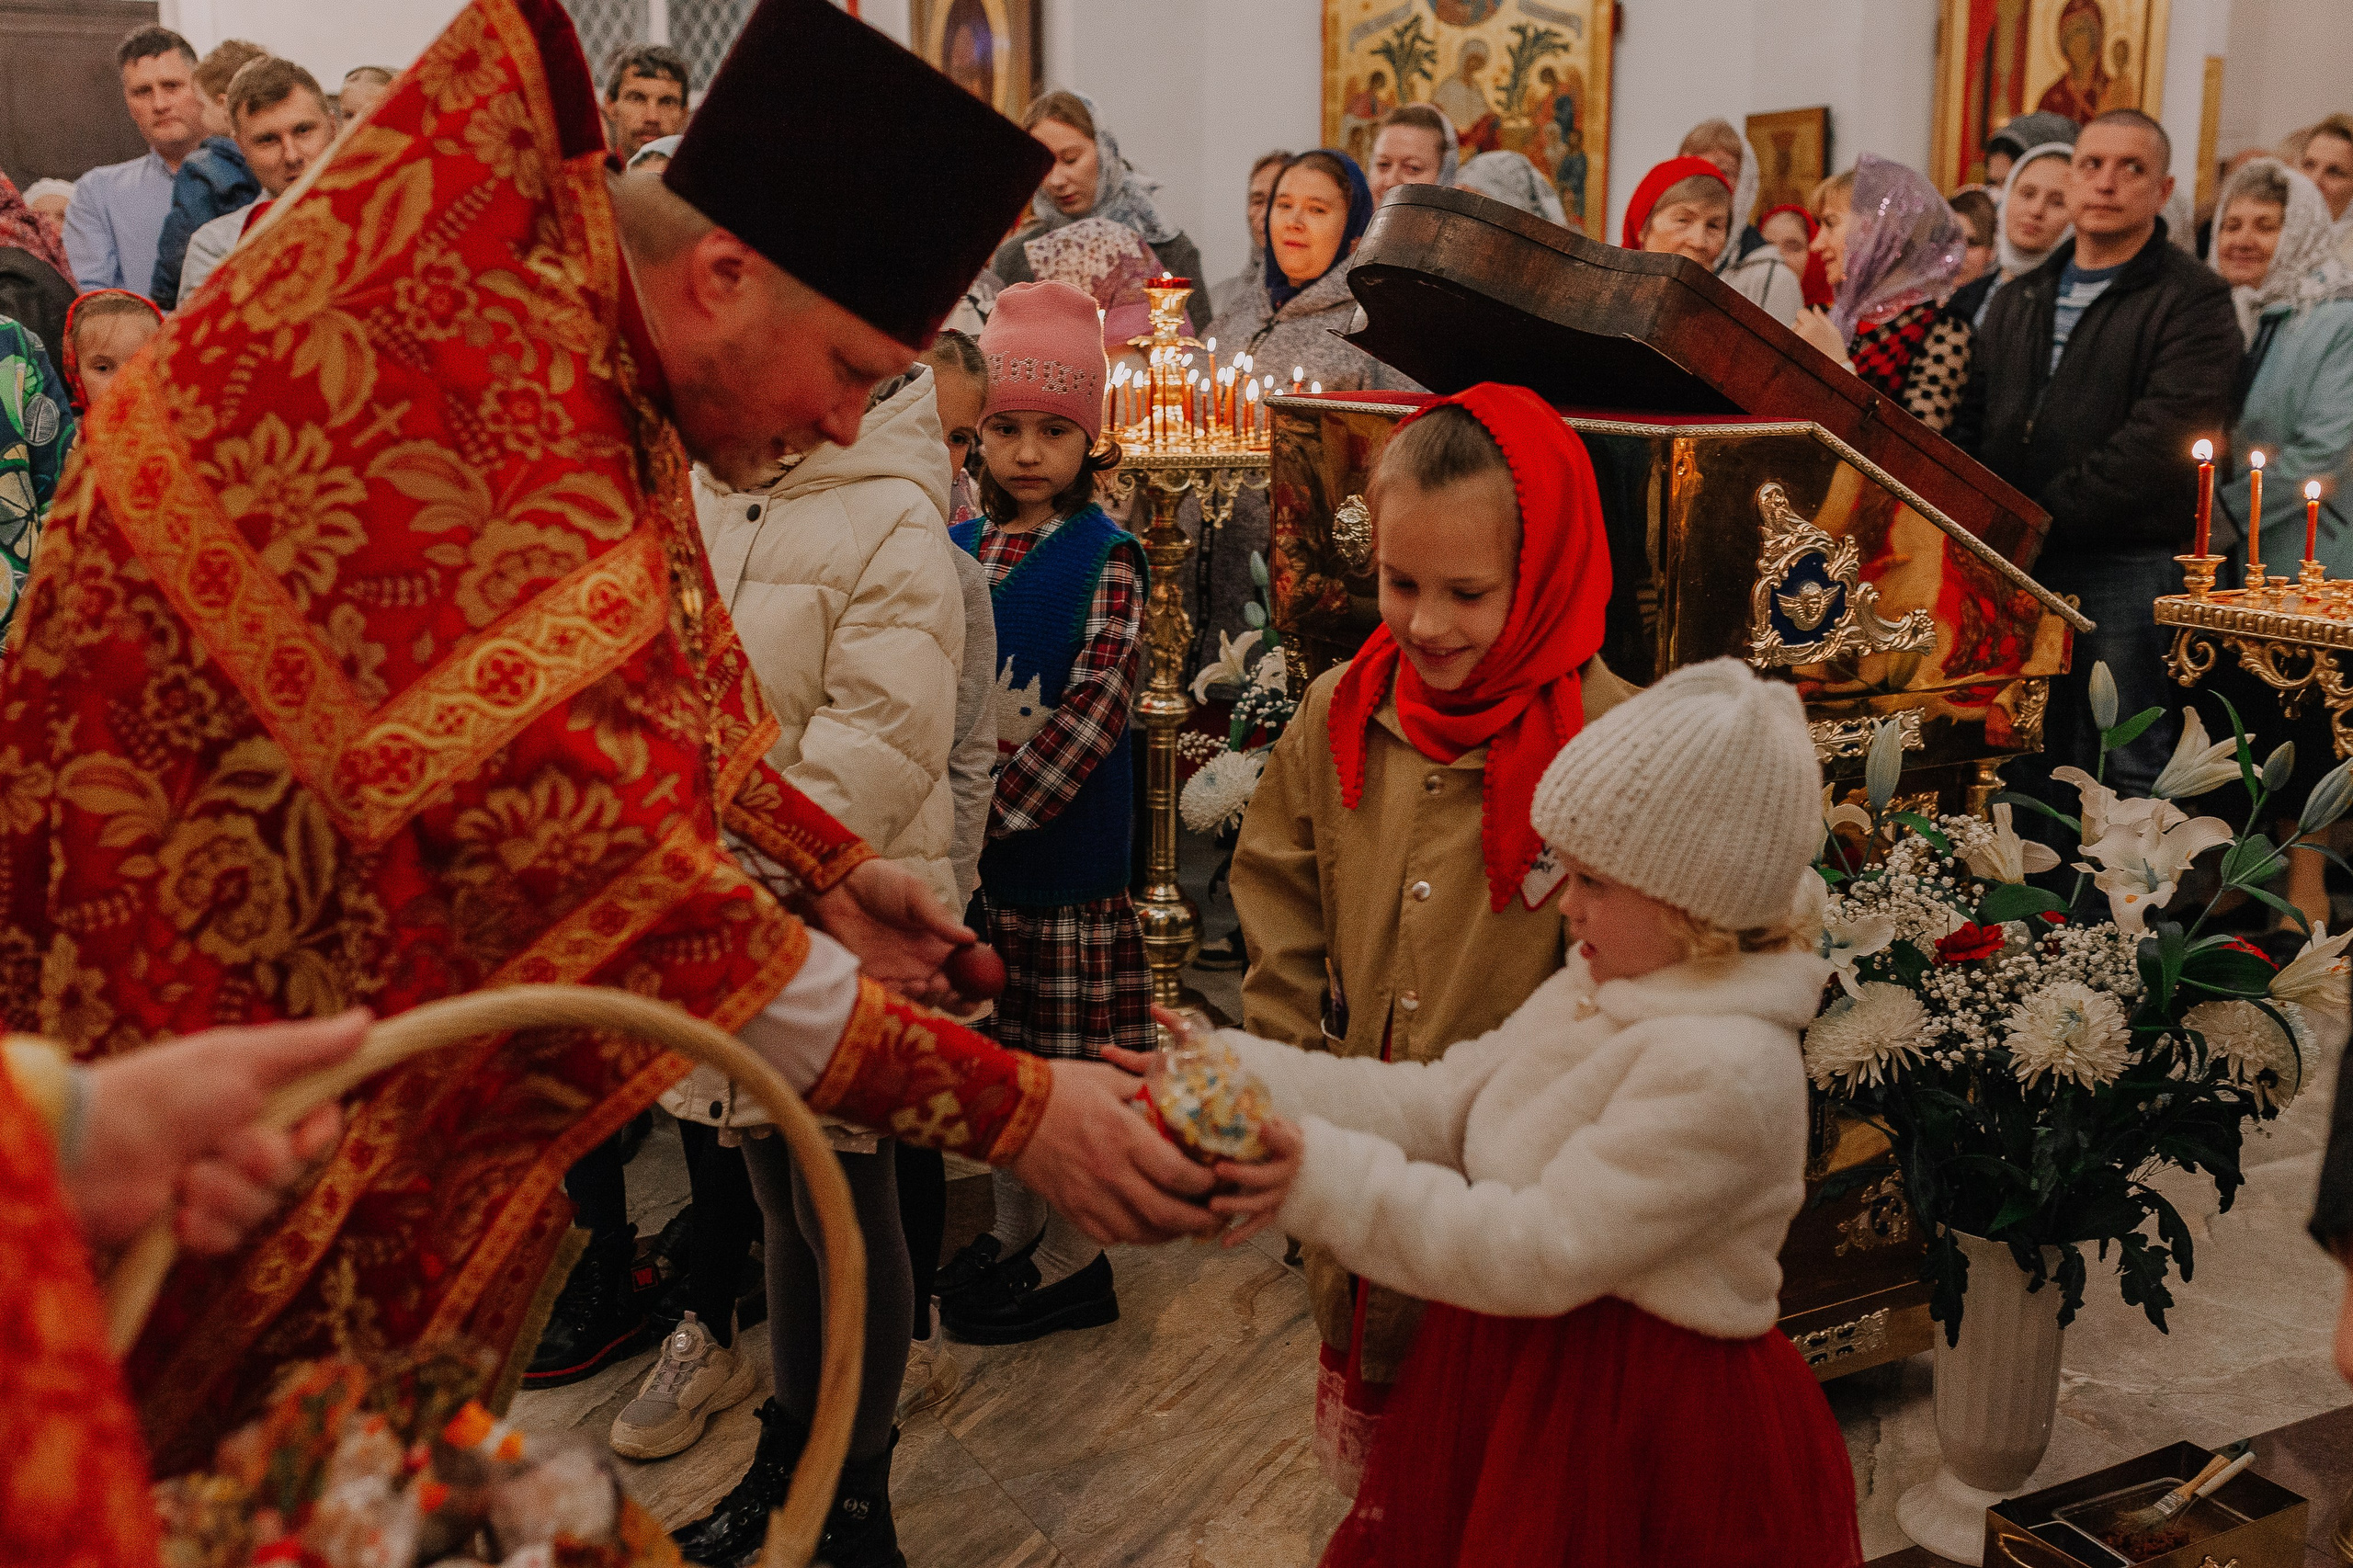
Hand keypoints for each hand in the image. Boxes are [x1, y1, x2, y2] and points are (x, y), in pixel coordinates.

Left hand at [72, 1011, 368, 1252]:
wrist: (90, 1149)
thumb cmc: (163, 1093)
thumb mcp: (242, 1058)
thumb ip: (307, 1046)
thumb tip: (369, 1018)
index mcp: (257, 1101)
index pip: (321, 1128)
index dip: (320, 1134)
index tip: (307, 1130)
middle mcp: (240, 1144)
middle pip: (295, 1171)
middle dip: (259, 1161)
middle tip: (219, 1144)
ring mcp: (214, 1189)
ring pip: (261, 1207)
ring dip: (222, 1192)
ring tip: (182, 1178)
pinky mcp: (189, 1229)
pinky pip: (227, 1239)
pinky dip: (201, 1226)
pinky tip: (173, 1213)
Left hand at [811, 860, 974, 1006]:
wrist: (840, 884)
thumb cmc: (882, 883)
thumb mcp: (915, 894)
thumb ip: (940, 919)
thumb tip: (971, 938)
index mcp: (939, 944)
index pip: (964, 972)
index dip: (975, 986)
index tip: (978, 991)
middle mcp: (922, 964)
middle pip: (946, 995)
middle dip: (954, 1001)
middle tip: (947, 991)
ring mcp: (898, 974)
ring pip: (919, 1001)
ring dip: (925, 999)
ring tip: (920, 983)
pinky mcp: (872, 979)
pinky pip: (889, 999)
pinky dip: (898, 1000)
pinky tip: (899, 986)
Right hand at [1009, 1060, 1217, 1244]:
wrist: (1006, 1110)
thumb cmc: (1058, 1089)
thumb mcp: (1110, 1078)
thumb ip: (1147, 1090)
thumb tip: (1177, 1094)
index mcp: (1125, 1137)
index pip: (1178, 1175)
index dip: (1206, 1184)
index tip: (1216, 1180)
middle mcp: (1111, 1173)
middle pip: (1167, 1214)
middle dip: (1199, 1221)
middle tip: (1215, 1217)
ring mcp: (1089, 1197)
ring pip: (1141, 1233)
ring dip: (1170, 1233)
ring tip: (1185, 1225)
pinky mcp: (1072, 1210)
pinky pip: (1111, 1237)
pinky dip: (1134, 1236)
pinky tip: (1144, 1224)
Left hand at [1210, 1116, 1302, 1247]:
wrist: (1312, 1168)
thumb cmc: (1286, 1141)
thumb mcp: (1281, 1124)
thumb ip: (1262, 1117)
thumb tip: (1232, 1099)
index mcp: (1292, 1147)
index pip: (1286, 1141)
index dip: (1274, 1135)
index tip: (1261, 1126)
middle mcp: (1287, 1173)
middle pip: (1265, 1177)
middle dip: (1241, 1174)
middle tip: (1218, 1168)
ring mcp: (1281, 1194)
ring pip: (1259, 1204)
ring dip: (1236, 1205)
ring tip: (1213, 1205)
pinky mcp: (1275, 1210)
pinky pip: (1259, 1225)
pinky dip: (1243, 1234)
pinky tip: (1224, 1242)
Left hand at [1790, 306, 1851, 368]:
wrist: (1833, 367)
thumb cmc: (1835, 349)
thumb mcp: (1833, 329)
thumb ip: (1821, 317)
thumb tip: (1814, 307)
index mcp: (1812, 325)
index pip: (1800, 312)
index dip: (1806, 316)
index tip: (1811, 321)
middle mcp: (1802, 333)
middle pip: (1795, 323)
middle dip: (1802, 326)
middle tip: (1814, 336)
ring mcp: (1796, 343)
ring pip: (1793, 333)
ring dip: (1799, 335)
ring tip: (1811, 344)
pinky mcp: (1793, 351)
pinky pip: (1791, 342)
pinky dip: (1796, 344)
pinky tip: (1806, 349)